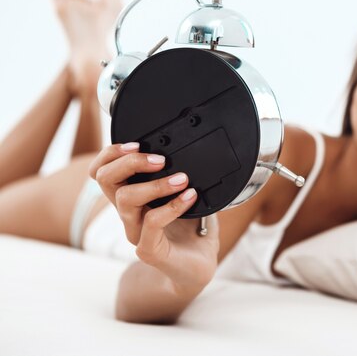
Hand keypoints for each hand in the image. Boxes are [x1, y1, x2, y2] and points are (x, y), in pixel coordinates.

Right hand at [88, 143, 219, 290]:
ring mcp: (136, 233)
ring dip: (154, 184)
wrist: (199, 268)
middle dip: (129, 162)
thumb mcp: (187, 195)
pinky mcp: (149, 250)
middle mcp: (129, 214)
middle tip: (160, 159)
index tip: (137, 143)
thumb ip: (184, 176)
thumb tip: (196, 150)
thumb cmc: (193, 230)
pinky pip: (152, 222)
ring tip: (182, 179)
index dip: (111, 154)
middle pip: (105, 180)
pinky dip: (172, 205)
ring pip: (125, 199)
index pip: (102, 172)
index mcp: (132, 198)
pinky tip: (190, 197)